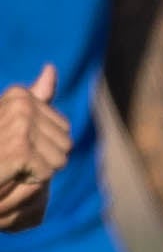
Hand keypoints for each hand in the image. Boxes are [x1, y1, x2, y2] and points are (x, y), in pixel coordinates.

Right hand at [0, 71, 59, 238]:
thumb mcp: (14, 121)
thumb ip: (34, 98)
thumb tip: (51, 69)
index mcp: (19, 96)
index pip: (64, 128)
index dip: (44, 146)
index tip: (13, 145)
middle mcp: (20, 104)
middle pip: (66, 143)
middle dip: (44, 160)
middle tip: (12, 160)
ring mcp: (20, 124)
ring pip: (60, 159)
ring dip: (36, 172)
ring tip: (9, 167)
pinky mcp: (19, 148)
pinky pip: (47, 172)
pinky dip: (28, 182)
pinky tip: (7, 175)